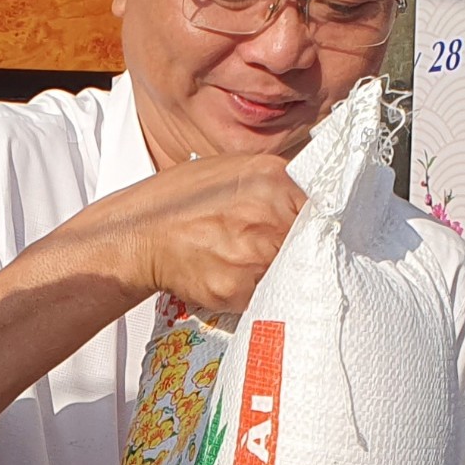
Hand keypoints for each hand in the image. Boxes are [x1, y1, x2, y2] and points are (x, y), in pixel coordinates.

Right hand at [61, 152, 302, 313]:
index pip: (324, 208)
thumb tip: (316, 202)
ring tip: (245, 260)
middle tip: (273, 249)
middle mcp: (267, 215)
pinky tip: (230, 275)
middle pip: (312, 244)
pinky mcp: (237, 288)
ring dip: (277, 273)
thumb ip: (277, 183)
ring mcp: (253, 255)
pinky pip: (263, 295)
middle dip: (298, 250)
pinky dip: (253, 291)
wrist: (140, 234)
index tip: (315, 233)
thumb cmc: (184, 201)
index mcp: (272, 179)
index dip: (319, 224)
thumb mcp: (234, 169)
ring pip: (290, 273)